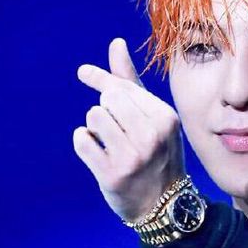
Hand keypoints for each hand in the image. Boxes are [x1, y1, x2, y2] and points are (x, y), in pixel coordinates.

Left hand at [73, 37, 185, 221]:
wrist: (164, 204)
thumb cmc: (157, 152)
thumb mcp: (154, 116)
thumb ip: (131, 80)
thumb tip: (116, 42)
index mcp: (165, 118)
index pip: (121, 87)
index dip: (101, 81)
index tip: (83, 73)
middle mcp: (152, 136)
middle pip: (107, 100)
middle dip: (105, 110)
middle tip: (118, 129)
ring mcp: (133, 157)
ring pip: (92, 117)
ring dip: (95, 127)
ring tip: (110, 143)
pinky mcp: (112, 175)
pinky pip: (81, 140)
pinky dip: (84, 143)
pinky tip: (99, 154)